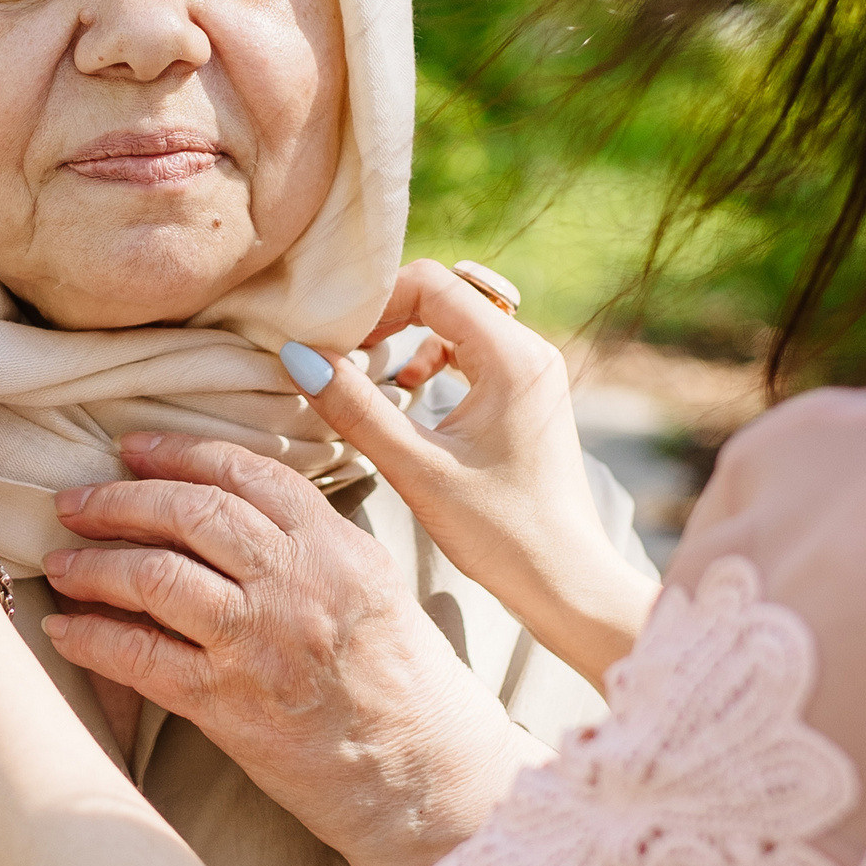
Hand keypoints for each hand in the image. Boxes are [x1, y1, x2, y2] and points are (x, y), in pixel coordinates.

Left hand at [44, 436, 529, 865]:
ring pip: (153, 577)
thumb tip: (232, 509)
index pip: (243, 474)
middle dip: (118, 501)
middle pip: (188, 514)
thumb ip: (310, 542)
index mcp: (334, 546)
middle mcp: (296, 583)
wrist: (425, 777)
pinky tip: (63, 630)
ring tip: (62, 562)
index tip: (132, 449)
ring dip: (93, 565)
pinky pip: (139, 657)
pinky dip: (91, 639)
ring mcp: (259, 642)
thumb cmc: (404, 684)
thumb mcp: (372, 586)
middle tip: (75, 502)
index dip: (177, 453)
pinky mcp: (229, 705)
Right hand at [281, 261, 657, 686]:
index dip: (374, 303)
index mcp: (512, 357)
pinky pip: (471, 353)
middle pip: (444, 295)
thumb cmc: (501, 533)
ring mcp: (532, 373)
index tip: (332, 341)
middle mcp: (529, 351)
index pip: (431, 284)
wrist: (566, 582)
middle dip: (386, 317)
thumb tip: (299, 357)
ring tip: (368, 375)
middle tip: (340, 353)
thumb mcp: (418, 470)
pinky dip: (432, 361)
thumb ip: (357, 409)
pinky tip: (407, 395)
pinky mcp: (526, 397)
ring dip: (407, 339)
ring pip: (456, 322)